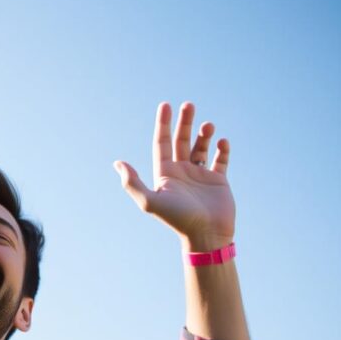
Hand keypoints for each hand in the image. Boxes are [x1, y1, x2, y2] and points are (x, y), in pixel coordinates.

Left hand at [114, 102, 235, 249]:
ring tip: (208, 125)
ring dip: (204, 134)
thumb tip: (117, 163)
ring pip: (201, 147)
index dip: (163, 124)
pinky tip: (222, 141)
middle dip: (184, 122)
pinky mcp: (219, 181)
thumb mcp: (150, 201)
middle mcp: (181, 172)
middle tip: (189, 104)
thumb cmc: (177, 218)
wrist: (205, 235)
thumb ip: (132, 182)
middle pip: (181, 140)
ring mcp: (200, 175)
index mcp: (165, 173)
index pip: (162, 143)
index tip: (165, 105)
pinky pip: (221, 160)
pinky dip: (222, 149)